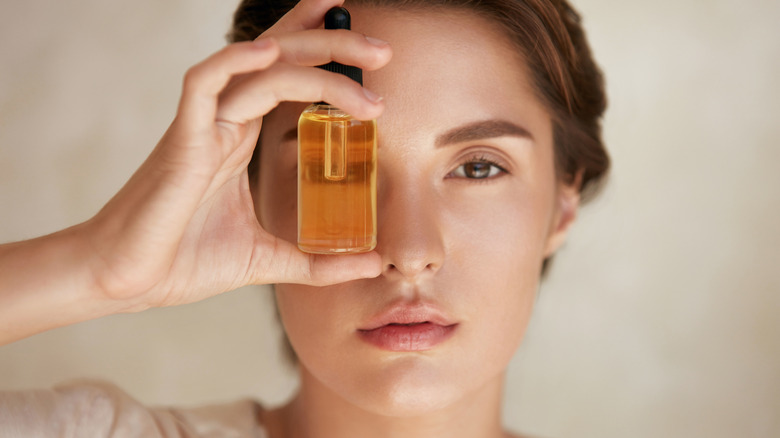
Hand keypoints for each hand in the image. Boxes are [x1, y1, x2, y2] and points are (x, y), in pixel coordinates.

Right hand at [80, 0, 391, 309]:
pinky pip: (202, 85)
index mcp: (240, 138)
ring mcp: (203, 127)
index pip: (284, 77)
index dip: (318, 49)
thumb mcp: (267, 260)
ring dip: (314, 56)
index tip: (367, 48)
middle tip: (385, 48)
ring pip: (258, 66)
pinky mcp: (181, 143)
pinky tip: (270, 54)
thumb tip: (373, 263)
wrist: (126, 282)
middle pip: (281, 59)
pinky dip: (234, 63)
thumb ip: (319, 261)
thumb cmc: (182, 262)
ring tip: (369, 62)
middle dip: (332, 42)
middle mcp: (225, 122)